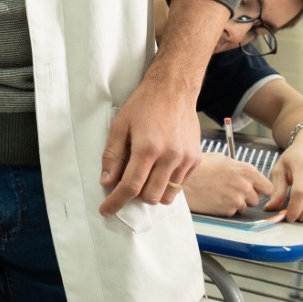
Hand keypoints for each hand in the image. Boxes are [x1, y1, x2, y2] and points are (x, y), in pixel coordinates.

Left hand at [99, 74, 201, 214]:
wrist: (173, 90)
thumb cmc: (143, 105)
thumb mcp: (119, 126)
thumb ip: (112, 156)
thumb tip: (107, 181)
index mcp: (147, 148)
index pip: (130, 186)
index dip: (116, 202)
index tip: (106, 211)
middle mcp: (170, 157)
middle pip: (150, 196)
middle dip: (134, 196)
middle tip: (125, 184)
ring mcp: (186, 160)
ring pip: (167, 195)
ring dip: (152, 192)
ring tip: (143, 175)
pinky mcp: (196, 160)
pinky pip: (180, 185)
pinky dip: (166, 184)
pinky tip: (158, 168)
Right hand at [183, 153, 271, 216]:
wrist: (180, 180)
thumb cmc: (199, 167)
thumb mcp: (221, 159)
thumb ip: (238, 167)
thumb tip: (246, 174)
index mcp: (247, 171)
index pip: (268, 188)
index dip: (259, 189)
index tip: (253, 189)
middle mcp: (245, 186)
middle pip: (255, 199)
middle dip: (245, 196)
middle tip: (229, 189)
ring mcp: (237, 200)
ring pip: (244, 206)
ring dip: (235, 203)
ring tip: (219, 193)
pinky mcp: (227, 211)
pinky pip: (232, 212)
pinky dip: (224, 207)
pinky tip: (214, 199)